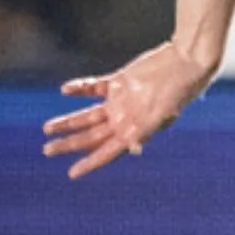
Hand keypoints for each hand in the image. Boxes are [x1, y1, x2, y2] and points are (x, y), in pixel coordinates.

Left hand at [43, 42, 214, 178]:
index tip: (72, 173)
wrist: (187, 60)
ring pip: (89, 115)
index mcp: (135, 130)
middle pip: (92, 136)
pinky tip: (65, 90)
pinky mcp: (120, 82)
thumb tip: (133, 150)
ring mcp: (121, 101)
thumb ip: (146, 130)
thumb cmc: (180, 90)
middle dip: (69, 143)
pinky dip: (80, 89)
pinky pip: (94, 88)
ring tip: (47, 128)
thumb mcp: (164, 113)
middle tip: (47, 150)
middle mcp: (125, 119)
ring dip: (69, 121)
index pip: (108, 152)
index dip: (90, 163)